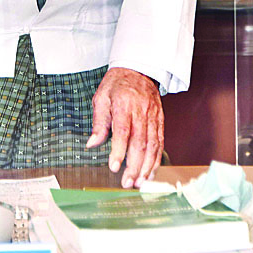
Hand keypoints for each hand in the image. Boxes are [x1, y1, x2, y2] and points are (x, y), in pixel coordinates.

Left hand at [86, 67, 163, 188]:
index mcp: (123, 103)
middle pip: (140, 142)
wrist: (138, 69)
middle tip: (127, 183)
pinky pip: (160, 142)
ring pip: (153, 145)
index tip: (114, 167)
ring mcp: (153, 115)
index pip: (123, 131)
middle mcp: (141, 110)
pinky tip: (150, 172)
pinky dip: (157, 159)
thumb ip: (98, 123)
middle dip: (134, 166)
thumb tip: (91, 144)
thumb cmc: (116, 85)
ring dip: (147, 167)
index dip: (119, 151)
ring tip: (140, 183)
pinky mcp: (160, 120)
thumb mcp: (101, 98)